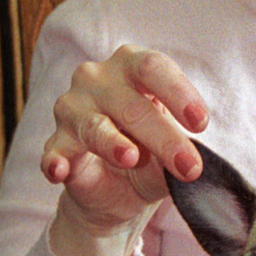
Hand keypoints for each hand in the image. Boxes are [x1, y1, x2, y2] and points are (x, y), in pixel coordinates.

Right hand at [41, 47, 207, 255]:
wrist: (117, 189)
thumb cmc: (150, 152)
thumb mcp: (171, 151)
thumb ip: (178, 152)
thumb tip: (188, 163)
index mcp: (132, 66)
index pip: (153, 67)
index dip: (178, 93)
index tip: (201, 124)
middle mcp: (97, 79)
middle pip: (131, 104)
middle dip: (163, 137)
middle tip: (189, 167)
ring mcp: (72, 110)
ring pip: (96, 126)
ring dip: (115, 144)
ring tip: (132, 158)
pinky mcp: (55, 144)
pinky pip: (54, 152)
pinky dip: (56, 161)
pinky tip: (60, 170)